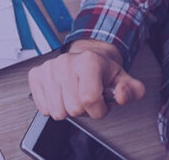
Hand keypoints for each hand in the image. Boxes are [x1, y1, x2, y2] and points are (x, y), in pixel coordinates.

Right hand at [28, 40, 144, 119]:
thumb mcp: (124, 80)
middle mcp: (66, 62)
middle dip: (83, 110)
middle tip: (86, 98)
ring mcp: (49, 68)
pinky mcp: (36, 75)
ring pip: (57, 111)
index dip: (99, 110)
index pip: (90, 100)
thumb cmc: (103, 71)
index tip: (101, 104)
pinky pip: (43, 107)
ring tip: (74, 96)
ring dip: (67, 109)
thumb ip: (132, 90)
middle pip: (73, 108)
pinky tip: (61, 95)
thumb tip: (121, 95)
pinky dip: (53, 107)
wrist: (85, 57)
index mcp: (89, 61)